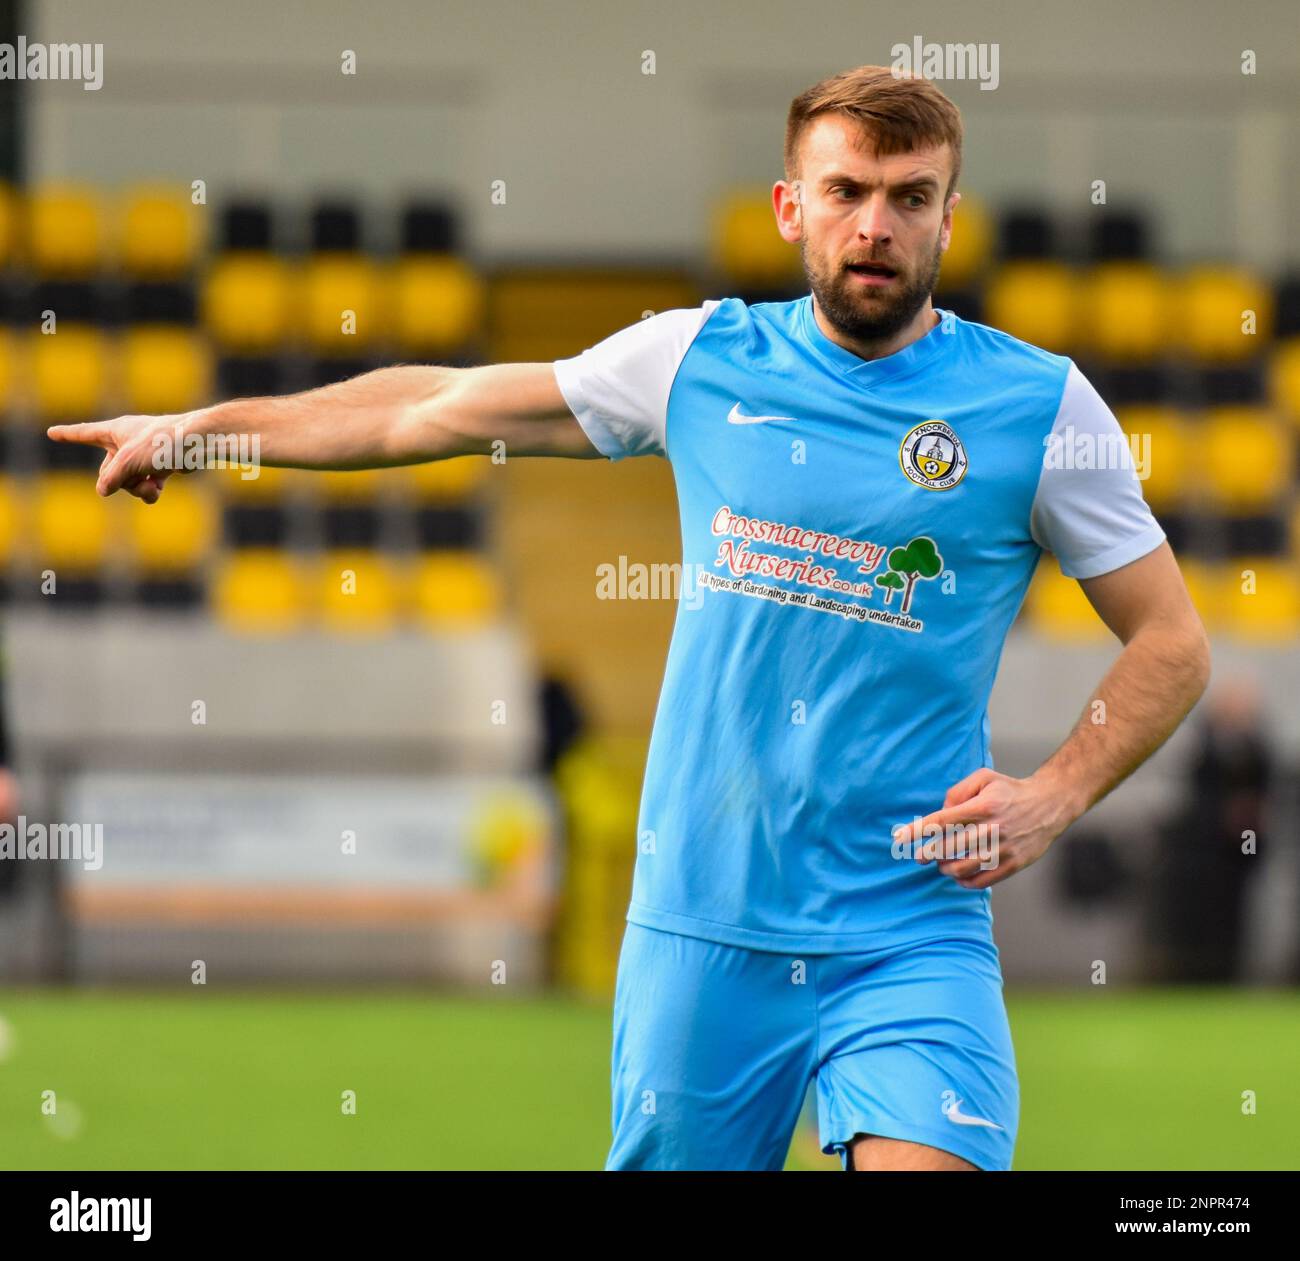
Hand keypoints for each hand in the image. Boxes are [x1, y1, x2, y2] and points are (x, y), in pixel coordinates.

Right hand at [45, 411, 200, 502]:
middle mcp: (126, 442)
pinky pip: (146, 485)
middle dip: (120, 481)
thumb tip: (102, 491)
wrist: (199, 444)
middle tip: (135, 477)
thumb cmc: (162, 443)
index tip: (52, 432)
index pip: (84, 433)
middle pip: (108, 471)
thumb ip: (112, 478)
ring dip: (137, 488)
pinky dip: (151, 490)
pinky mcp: (160, 467)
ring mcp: (144, 456)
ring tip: (151, 484)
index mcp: (114, 431)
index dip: (67, 434)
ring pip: (128, 482)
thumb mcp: (129, 461)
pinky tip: (158, 487)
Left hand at [892, 767, 1079, 889]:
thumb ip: (957, 792)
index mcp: (983, 806)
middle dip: (928, 854)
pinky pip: (984, 880)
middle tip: (919, 857)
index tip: (898, 838)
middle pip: (949, 847)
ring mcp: (1005, 848)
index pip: (941, 821)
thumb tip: (940, 812)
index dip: (916, 831)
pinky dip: (966, 882)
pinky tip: (959, 876)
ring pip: (964, 867)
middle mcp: (993, 828)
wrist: (1050, 804)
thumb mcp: (983, 778)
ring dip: (946, 868)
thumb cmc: (1009, 790)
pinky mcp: (1015, 864)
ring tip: (941, 865)